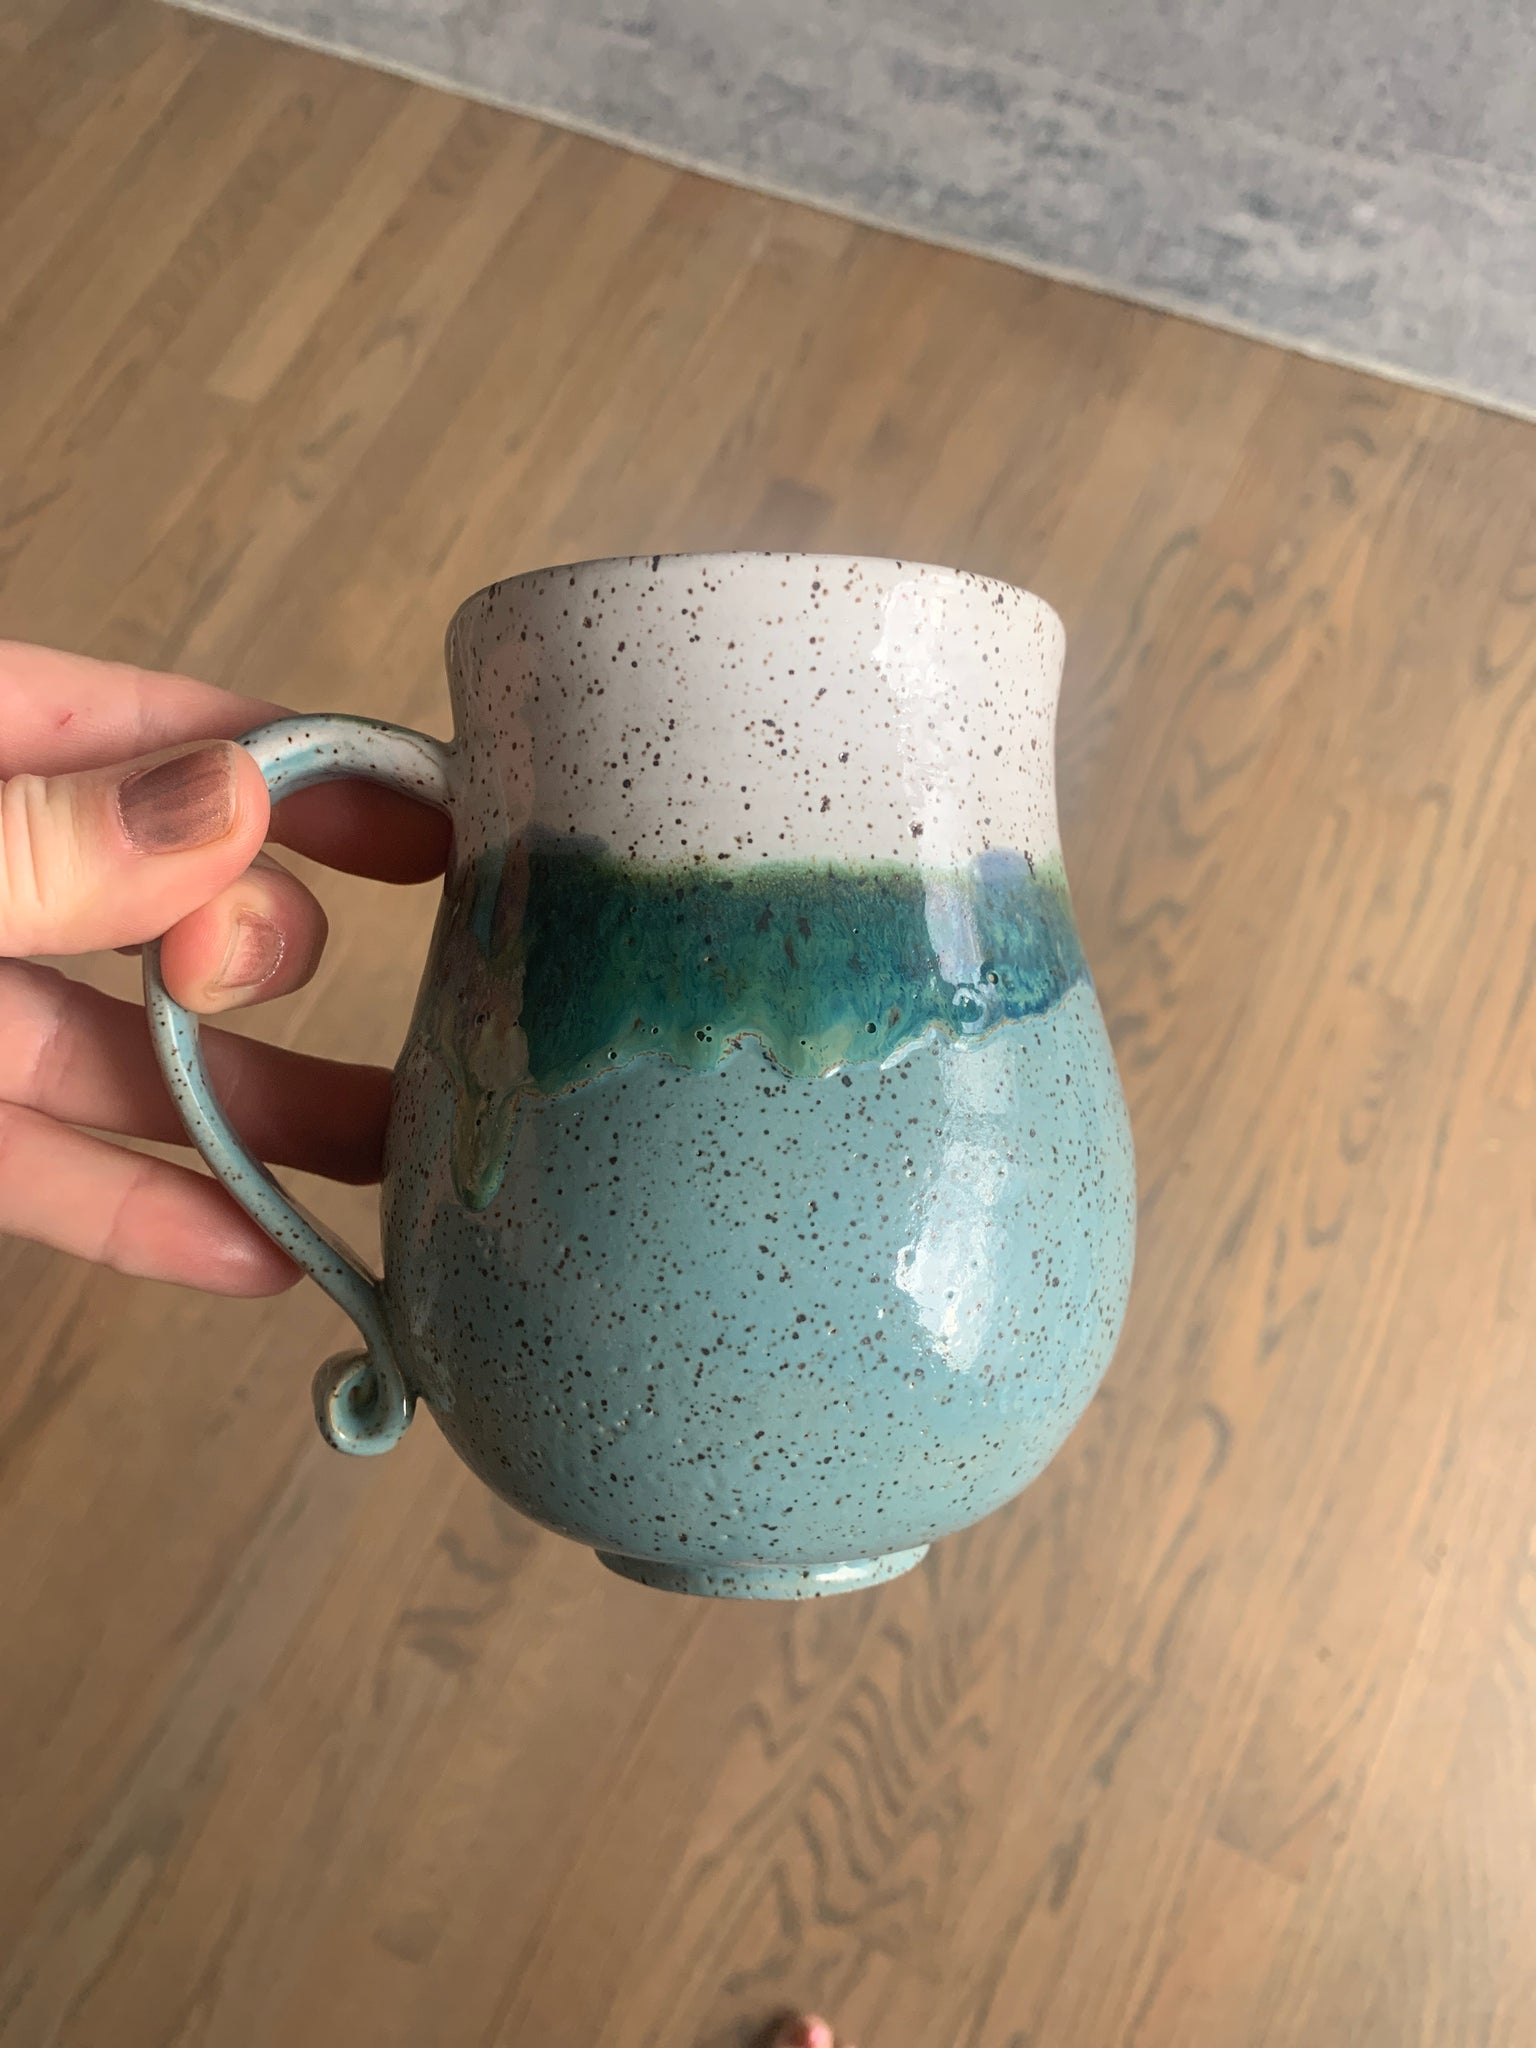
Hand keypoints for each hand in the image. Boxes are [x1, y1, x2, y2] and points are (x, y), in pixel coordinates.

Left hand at [0, 642, 448, 1294]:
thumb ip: (38, 839)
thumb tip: (233, 801)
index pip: (159, 731)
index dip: (309, 768)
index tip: (443, 821)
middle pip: (164, 895)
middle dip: (252, 942)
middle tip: (236, 972)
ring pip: (125, 1053)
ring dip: (255, 1111)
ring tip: (390, 1155)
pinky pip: (40, 1168)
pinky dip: (140, 1213)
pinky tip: (257, 1254)